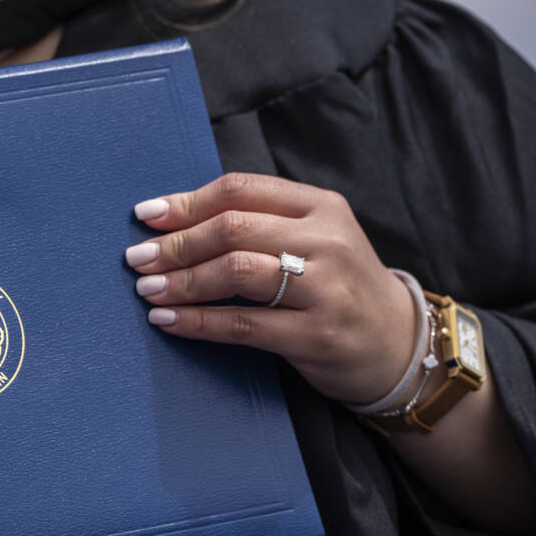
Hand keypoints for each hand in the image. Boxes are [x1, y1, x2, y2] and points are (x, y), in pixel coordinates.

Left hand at [124, 173, 415, 404]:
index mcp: (321, 207)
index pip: (241, 191)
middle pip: (233, 229)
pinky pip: (242, 324)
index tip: (146, 216)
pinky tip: (167, 322)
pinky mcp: (316, 335)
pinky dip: (197, 322)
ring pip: (236, 272)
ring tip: (147, 289)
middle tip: (137, 258)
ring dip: (181, 281)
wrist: (398, 344)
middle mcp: (327, 241)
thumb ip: (259, 223)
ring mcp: (325, 288)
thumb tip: (174, 220)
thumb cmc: (338, 287)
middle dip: (176, 244)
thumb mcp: (314, 240)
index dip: (187, 202)